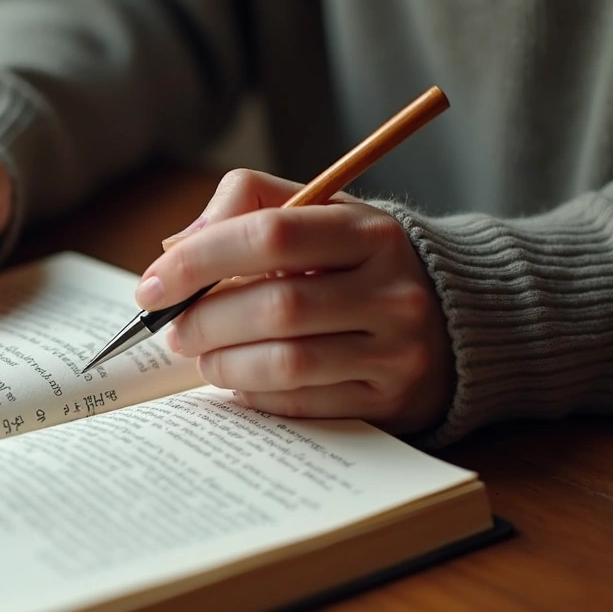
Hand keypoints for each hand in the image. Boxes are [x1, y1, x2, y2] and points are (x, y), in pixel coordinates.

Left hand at [140, 169, 453, 434]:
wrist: (459, 316)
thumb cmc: (360, 262)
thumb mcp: (319, 213)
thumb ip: (246, 207)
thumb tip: (175, 246)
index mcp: (369, 231)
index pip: (269, 236)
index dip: (199, 261)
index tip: (153, 286)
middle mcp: (392, 289)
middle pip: (273, 307)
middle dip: (203, 321)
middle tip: (172, 329)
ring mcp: (398, 350)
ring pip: (284, 362)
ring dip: (222, 364)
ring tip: (202, 356)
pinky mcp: (392, 401)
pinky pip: (302, 404)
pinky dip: (255, 394)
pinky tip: (239, 380)